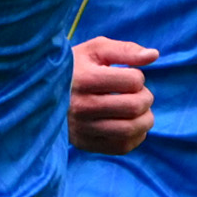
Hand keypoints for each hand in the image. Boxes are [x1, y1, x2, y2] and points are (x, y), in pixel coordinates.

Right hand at [69, 37, 156, 153]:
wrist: (43, 91)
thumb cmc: (77, 66)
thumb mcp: (96, 49)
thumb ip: (125, 50)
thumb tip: (154, 55)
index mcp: (85, 79)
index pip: (133, 81)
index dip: (138, 77)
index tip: (128, 76)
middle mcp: (81, 106)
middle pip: (134, 106)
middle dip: (146, 98)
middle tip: (140, 94)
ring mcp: (82, 128)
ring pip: (130, 129)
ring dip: (145, 119)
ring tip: (140, 110)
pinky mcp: (84, 143)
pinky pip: (122, 147)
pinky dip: (136, 136)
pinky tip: (130, 124)